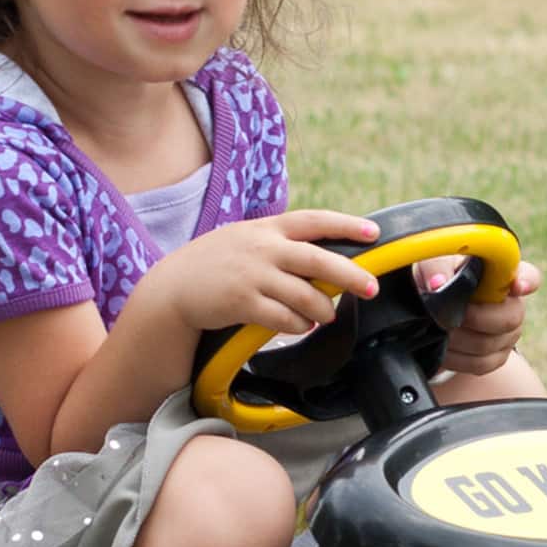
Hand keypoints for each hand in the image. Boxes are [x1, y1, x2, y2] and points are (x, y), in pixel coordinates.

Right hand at [146, 211, 383, 336]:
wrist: (174, 286)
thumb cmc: (215, 263)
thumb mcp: (246, 239)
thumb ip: (280, 242)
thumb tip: (323, 258)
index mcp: (268, 228)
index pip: (315, 221)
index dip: (347, 225)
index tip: (373, 233)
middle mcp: (264, 248)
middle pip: (319, 261)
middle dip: (351, 275)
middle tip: (371, 288)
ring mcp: (253, 276)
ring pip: (305, 296)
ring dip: (322, 309)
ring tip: (326, 314)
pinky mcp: (243, 303)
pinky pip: (285, 319)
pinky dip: (300, 325)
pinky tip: (302, 326)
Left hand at [440, 258, 541, 375]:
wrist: (431, 312)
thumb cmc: (438, 279)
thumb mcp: (432, 265)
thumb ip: (436, 266)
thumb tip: (438, 283)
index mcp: (504, 274)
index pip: (529, 276)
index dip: (526, 282)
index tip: (517, 286)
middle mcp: (513, 305)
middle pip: (509, 318)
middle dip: (474, 318)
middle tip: (446, 316)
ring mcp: (508, 334)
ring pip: (489, 344)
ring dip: (457, 339)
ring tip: (437, 329)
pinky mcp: (497, 357)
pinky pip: (480, 364)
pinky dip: (455, 358)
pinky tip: (442, 347)